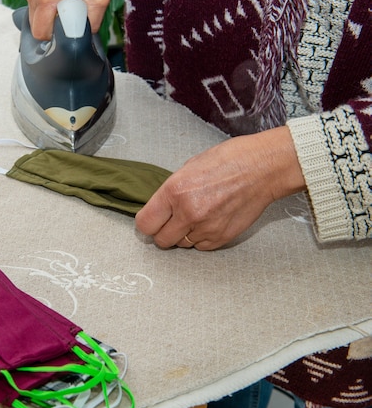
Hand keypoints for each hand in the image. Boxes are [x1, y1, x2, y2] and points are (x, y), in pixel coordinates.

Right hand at [21, 0, 109, 39]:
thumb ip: (92, 22)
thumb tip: (84, 37)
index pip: (40, 33)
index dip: (53, 36)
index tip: (64, 29)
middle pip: (35, 25)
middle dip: (50, 26)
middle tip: (66, 15)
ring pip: (34, 15)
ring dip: (48, 15)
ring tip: (63, 3)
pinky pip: (35, 4)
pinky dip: (46, 5)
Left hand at [135, 127, 305, 249]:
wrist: (263, 168)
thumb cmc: (228, 161)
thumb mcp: (189, 168)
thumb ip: (171, 191)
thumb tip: (160, 207)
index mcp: (175, 191)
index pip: (145, 224)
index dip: (147, 222)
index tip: (151, 219)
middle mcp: (188, 213)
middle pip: (160, 240)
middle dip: (163, 231)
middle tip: (172, 221)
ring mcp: (206, 228)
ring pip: (181, 245)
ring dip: (183, 235)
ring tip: (196, 216)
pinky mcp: (222, 237)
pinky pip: (201, 247)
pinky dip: (201, 238)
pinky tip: (210, 221)